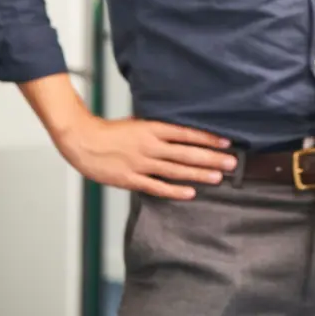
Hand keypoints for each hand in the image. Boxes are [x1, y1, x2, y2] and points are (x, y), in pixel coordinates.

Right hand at [59, 115, 236, 199]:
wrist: (83, 141)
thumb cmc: (111, 131)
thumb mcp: (139, 122)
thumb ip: (160, 128)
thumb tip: (183, 130)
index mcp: (152, 129)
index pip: (187, 133)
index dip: (208, 138)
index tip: (226, 142)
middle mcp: (150, 146)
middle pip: (186, 153)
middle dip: (211, 158)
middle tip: (231, 162)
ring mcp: (141, 164)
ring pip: (175, 170)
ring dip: (198, 174)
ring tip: (218, 177)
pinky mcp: (130, 179)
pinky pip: (156, 187)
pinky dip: (174, 191)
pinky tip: (190, 193)